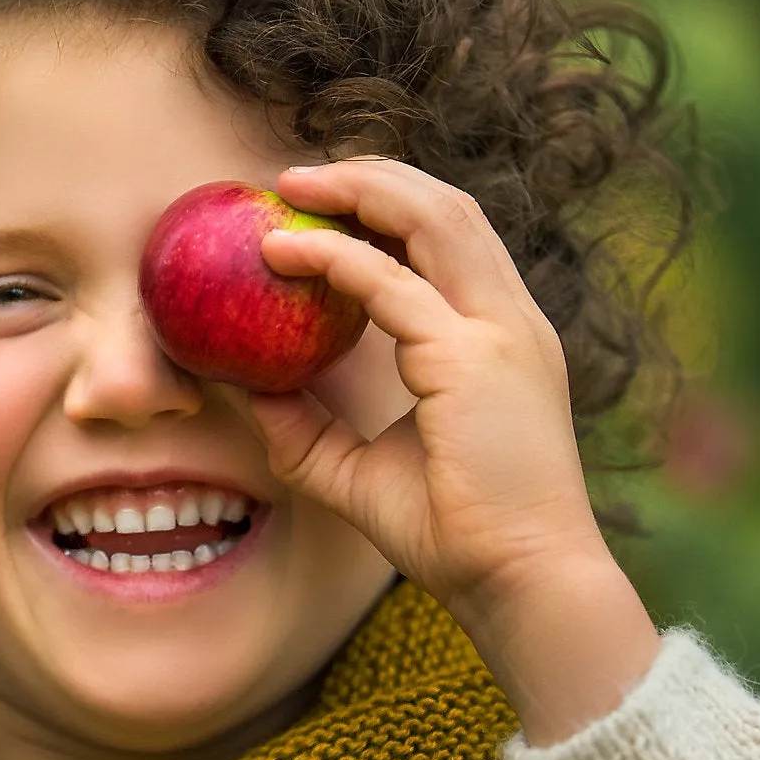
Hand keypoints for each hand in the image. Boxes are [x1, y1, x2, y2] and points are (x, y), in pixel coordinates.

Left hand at [248, 158, 660, 741]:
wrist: (521, 583)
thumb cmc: (455, 536)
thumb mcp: (360, 469)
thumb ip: (304, 426)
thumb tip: (237, 390)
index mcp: (502, 339)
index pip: (451, 241)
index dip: (389, 207)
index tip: (319, 203)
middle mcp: (511, 322)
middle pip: (448, 208)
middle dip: (371, 176)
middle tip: (292, 179)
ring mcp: (499, 334)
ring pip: (435, 217)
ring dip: (359, 189)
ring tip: (288, 187)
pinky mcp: (472, 360)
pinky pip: (391, 286)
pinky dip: (333, 258)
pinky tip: (281, 253)